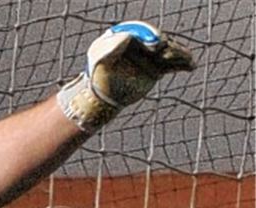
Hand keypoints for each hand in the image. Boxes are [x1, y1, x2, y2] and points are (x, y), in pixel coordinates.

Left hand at [58, 22, 194, 131]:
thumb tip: (130, 36)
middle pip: (162, 41)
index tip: (154, 46)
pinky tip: (191, 66)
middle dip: (168, 46)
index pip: (147, 33)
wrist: (101, 92)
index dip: (152, 37)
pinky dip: (182, 65)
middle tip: (167, 54)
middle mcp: (145, 44)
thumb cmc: (97, 72)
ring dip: (180, 55)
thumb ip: (113, 45)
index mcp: (133, 36)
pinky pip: (172, 65)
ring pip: (170, 52)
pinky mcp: (157, 69)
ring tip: (188, 60)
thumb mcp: (99, 56)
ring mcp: (152, 57)